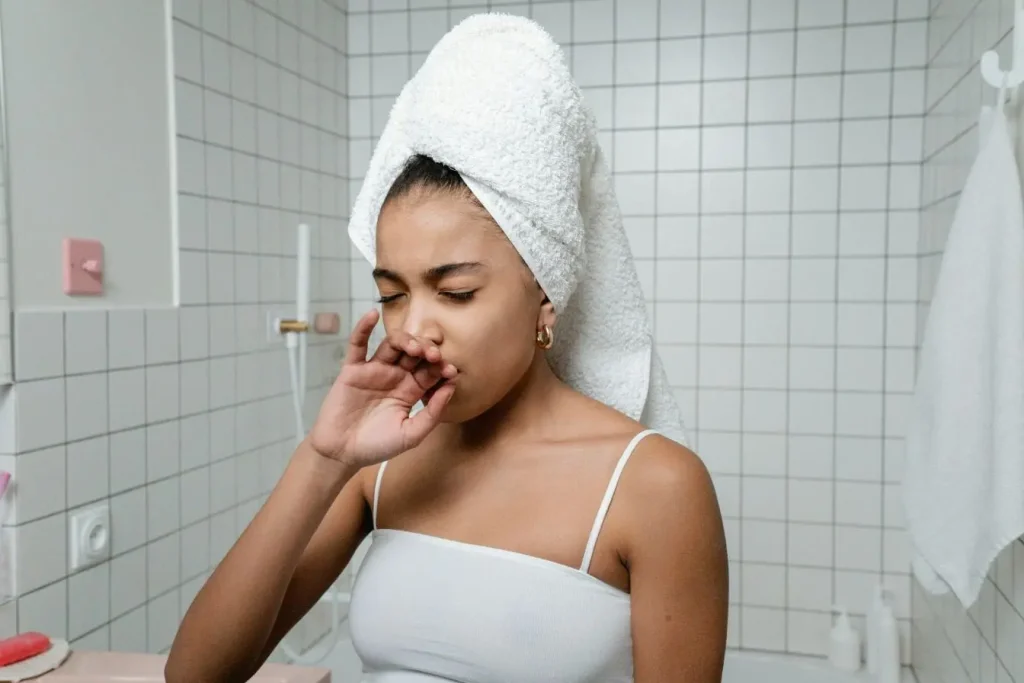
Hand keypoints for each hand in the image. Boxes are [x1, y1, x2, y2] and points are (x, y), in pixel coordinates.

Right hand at [309, 309, 457, 467]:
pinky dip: (363, 328)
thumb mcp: (411, 435)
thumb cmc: (376, 446)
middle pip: (415, 354)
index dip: (442, 367)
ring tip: (414, 346)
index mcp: (411, 391)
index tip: (451, 370)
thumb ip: (431, 414)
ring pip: (392, 345)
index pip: (431, 371)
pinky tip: (372, 315)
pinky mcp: (352, 370)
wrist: (341, 453)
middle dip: (427, 351)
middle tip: (434, 355)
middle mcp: (395, 377)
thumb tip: (451, 388)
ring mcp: (374, 371)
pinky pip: (358, 345)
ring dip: (405, 340)